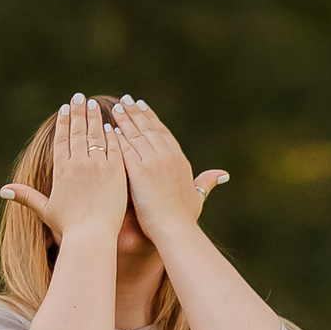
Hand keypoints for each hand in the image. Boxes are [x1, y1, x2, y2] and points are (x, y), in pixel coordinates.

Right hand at [2, 95, 128, 242]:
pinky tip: (112, 125)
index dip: (63, 122)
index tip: (65, 108)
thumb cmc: (69, 227)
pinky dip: (112, 134)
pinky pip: (114, 147)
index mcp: (61, 169)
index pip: (61, 138)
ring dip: (94, 117)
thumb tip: (3, 191)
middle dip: (78, 112)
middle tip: (80, 97)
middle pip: (78, 131)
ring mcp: (98, 166)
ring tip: (94, 104)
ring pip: (95, 135)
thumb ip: (26, 196)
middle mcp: (78, 163)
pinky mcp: (115, 172)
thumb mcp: (45, 209)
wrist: (91, 235)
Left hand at [109, 96, 229, 240]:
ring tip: (116, 108)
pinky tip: (107, 129)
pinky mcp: (138, 170)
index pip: (164, 133)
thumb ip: (207, 182)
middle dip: (137, 113)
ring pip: (136, 134)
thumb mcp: (198, 196)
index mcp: (180, 160)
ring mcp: (153, 161)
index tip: (143, 107)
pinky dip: (115, 137)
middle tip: (126, 100)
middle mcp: (167, 156)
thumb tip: (223, 175)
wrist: (176, 229)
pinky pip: (124, 148)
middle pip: (149, 128)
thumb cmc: (186, 218)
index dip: (152, 119)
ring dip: (124, 119)